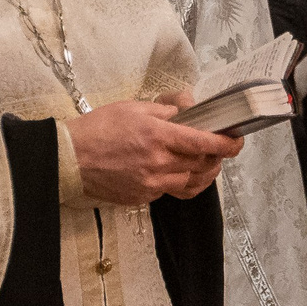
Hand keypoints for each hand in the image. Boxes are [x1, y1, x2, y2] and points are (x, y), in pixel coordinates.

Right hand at [65, 97, 240, 206]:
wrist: (69, 158)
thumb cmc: (98, 129)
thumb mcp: (132, 107)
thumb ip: (164, 110)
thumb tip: (186, 111)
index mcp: (157, 135)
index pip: (202, 143)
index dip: (225, 144)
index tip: (237, 142)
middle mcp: (157, 162)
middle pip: (200, 164)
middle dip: (215, 157)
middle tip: (218, 149)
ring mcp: (150, 183)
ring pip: (189, 181)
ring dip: (200, 172)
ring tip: (201, 162)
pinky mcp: (142, 197)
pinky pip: (170, 191)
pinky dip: (178, 182)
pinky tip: (176, 172)